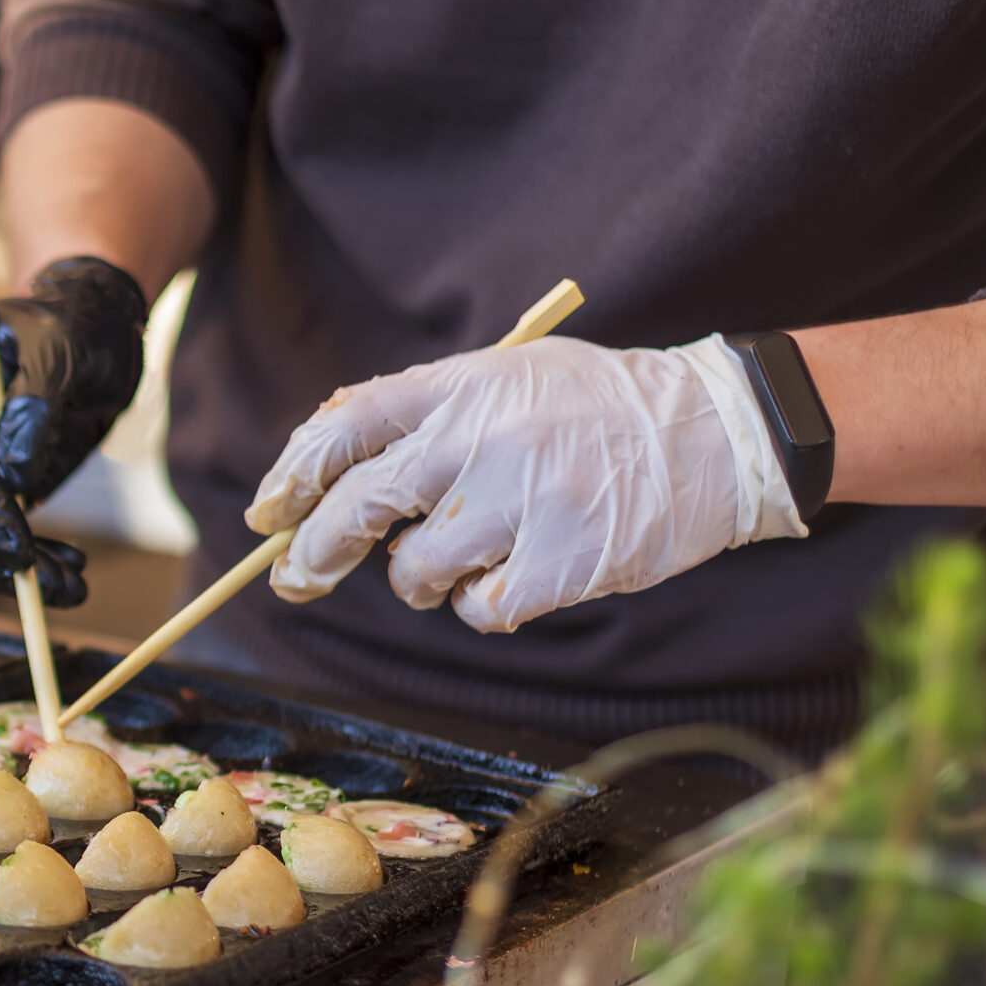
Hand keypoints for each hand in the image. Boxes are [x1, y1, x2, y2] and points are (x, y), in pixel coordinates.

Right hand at [0, 256, 150, 606]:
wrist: (82, 331)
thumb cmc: (68, 325)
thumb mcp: (62, 348)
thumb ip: (37, 406)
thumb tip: (15, 480)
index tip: (20, 543)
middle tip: (46, 583)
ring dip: (2, 568)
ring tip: (70, 584)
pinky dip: (14, 560)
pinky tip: (64, 570)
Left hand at [244, 335, 808, 632]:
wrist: (718, 433)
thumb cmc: (600, 409)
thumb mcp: (510, 377)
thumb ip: (427, 410)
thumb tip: (328, 456)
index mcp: (463, 385)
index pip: (347, 423)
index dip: (293, 472)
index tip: (267, 512)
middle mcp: (480, 438)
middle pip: (358, 504)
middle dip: (314, 551)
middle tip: (297, 577)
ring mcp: (519, 501)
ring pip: (414, 570)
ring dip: (421, 579)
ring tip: (465, 557)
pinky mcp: (558, 562)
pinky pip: (478, 609)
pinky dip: (484, 605)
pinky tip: (520, 577)